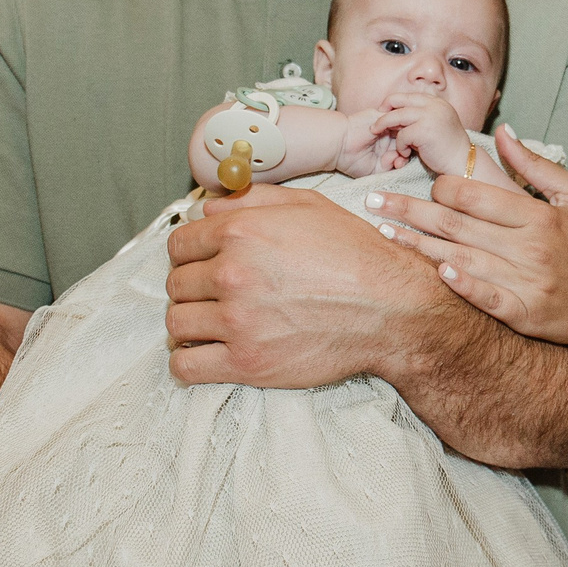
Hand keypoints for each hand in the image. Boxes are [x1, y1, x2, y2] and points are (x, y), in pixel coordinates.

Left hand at [164, 184, 446, 387]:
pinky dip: (189, 362)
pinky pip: (187, 366)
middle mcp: (232, 273)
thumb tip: (209, 206)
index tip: (201, 264)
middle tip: (213, 294)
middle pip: (176, 284)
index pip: (180, 244)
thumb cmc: (355, 255)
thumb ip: (253, 200)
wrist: (391, 309)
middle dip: (192, 288)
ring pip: (176, 324)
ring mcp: (237, 321)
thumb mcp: (308, 206)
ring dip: (189, 323)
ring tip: (211, 323)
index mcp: (241, 231)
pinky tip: (205, 353)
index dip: (190, 254)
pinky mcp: (246, 363)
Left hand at [332, 108, 406, 177]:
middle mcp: (387, 144)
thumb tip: (411, 120)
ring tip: (399, 155)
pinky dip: (394, 163)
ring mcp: (384, 157)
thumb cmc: (358, 124)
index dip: (410, 132)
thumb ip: (396, 117)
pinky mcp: (379, 169)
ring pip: (401, 158)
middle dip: (408, 147)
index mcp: (388, 130)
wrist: (342, 140)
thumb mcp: (379, 116)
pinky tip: (390, 159)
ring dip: (403, 157)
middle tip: (408, 145)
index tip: (413, 130)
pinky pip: (392, 168)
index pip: (404, 132)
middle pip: (405, 147)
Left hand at [367, 126, 567, 353]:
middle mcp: (529, 249)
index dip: (442, 187)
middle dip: (411, 210)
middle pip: (457, 225)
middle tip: (373, 201)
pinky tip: (433, 273)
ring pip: (460, 259)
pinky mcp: (523, 314)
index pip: (476, 195)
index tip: (424, 184)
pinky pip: (484, 298)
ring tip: (385, 232)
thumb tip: (503, 132)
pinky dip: (460, 285)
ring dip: (418, 245)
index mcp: (538, 217)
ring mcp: (525, 283)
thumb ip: (536, 165)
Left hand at [370, 94, 469, 178]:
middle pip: (398, 100)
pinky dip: (400, 145)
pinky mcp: (425, 130)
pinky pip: (402, 135)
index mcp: (436, 102)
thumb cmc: (446, 148)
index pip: (407, 95)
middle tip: (374, 124)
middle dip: (384, 111)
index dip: (392, 103)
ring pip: (396, 116)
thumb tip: (394, 115)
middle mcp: (433, 105)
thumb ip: (418, 117)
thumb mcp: (434, 125)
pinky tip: (406, 153)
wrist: (462, 162)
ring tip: (379, 135)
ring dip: (385, 126)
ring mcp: (430, 116)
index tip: (383, 113)